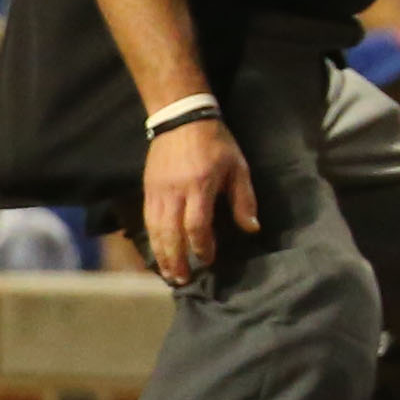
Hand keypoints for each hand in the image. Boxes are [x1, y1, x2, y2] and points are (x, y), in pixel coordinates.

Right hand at [139, 114, 256, 287]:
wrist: (181, 118)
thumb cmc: (216, 143)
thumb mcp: (237, 167)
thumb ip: (244, 199)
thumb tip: (252, 229)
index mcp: (199, 185)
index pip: (196, 225)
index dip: (202, 246)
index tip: (209, 260)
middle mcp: (174, 192)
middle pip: (170, 233)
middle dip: (176, 260)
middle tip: (183, 280)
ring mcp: (157, 192)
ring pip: (155, 230)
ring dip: (161, 255)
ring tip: (169, 275)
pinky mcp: (147, 190)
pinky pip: (147, 221)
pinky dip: (151, 240)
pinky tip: (157, 254)